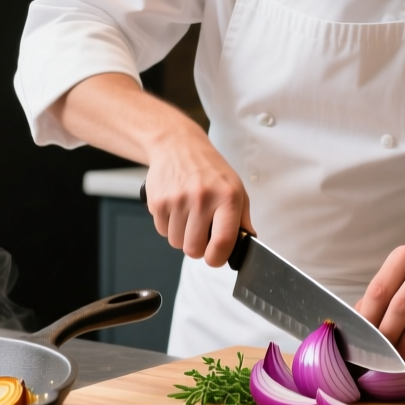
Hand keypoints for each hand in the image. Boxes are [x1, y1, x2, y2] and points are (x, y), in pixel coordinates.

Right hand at [144, 136, 252, 267]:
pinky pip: (162, 231)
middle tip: (200, 232)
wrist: (177, 145)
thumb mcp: (235, 189)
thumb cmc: (210, 170)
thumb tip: (247, 246)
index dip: (217, 258)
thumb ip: (242, 220)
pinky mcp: (158, 201)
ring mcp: (177, 200)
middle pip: (194, 249)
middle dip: (197, 247)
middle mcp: (202, 198)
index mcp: (227, 197)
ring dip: (182, 236)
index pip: (222, 242)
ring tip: (188, 216)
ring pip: (176, 243)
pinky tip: (176, 208)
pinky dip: (168, 226)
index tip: (215, 257)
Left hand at [355, 246, 404, 359]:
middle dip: (388, 334)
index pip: (379, 291)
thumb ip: (375, 300)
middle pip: (400, 307)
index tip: (363, 339)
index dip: (369, 318)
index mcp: (402, 257)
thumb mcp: (396, 279)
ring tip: (398, 356)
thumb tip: (354, 327)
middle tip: (380, 353)